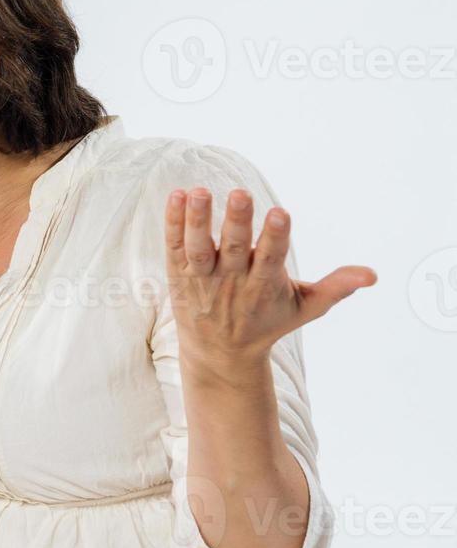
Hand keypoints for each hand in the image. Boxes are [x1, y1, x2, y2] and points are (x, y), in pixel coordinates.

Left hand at [163, 187, 376, 369]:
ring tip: (199, 192)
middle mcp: (231, 280)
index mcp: (263, 285)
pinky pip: (175, 246)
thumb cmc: (267, 322)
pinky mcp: (179, 274)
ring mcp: (202, 278)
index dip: (275, 237)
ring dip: (198, 220)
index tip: (281, 213)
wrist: (220, 354)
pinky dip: (174, 222)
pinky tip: (178, 195)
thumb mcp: (304, 308)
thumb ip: (335, 288)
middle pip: (234, 248)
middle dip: (237, 222)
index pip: (271, 259)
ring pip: (199, 248)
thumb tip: (372, 275)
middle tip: (241, 194)